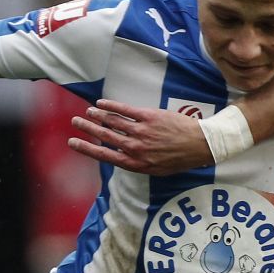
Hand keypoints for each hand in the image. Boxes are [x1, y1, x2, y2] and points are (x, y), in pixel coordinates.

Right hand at [67, 97, 212, 174]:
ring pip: (112, 121)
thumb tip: (122, 157)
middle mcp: (135, 148)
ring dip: (97, 115)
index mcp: (136, 163)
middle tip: (75, 122)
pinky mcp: (148, 117)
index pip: (104, 155)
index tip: (73, 142)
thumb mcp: (157, 169)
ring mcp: (141, 131)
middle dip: (87, 128)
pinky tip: (102, 103)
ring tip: (88, 112)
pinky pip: (125, 109)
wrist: (199, 145)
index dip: (87, 149)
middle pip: (104, 136)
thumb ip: (138, 162)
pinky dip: (111, 105)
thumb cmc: (180, 159)